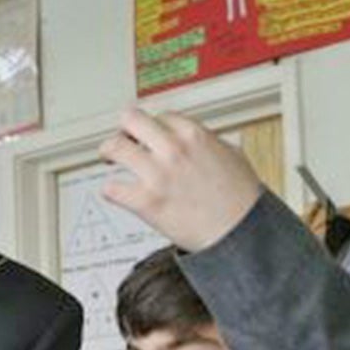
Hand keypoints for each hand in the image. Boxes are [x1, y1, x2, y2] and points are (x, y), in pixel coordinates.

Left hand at [97, 107, 264, 251]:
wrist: (240, 233)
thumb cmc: (241, 201)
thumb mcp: (234, 156)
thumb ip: (211, 143)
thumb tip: (202, 141)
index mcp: (194, 134)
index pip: (160, 116)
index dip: (153, 127)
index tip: (149, 136)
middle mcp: (173, 149)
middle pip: (130, 119)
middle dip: (125, 129)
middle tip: (123, 139)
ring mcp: (157, 174)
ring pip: (114, 147)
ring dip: (108, 152)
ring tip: (110, 158)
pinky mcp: (146, 201)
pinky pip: (111, 188)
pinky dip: (110, 190)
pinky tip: (117, 192)